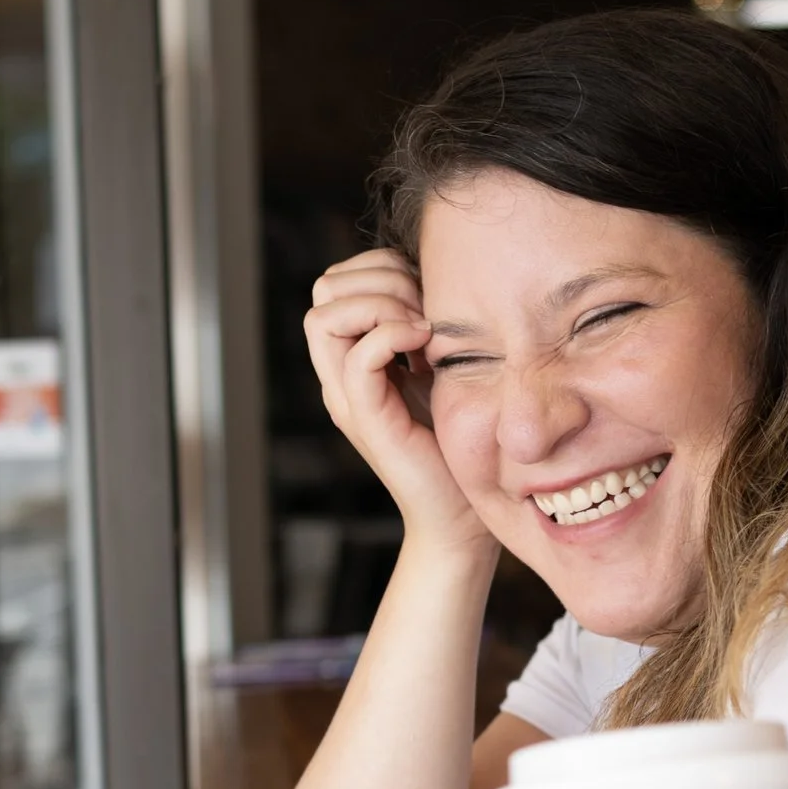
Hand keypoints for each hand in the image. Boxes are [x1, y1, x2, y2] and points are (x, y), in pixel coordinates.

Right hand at [304, 250, 492, 554]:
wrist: (463, 519)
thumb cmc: (462, 445)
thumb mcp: (445, 370)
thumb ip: (429, 330)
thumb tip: (442, 277)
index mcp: (354, 360)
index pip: (336, 283)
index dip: (378, 270)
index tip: (425, 296)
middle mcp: (340, 375)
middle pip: (324, 290)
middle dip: (380, 280)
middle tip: (426, 310)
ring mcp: (348, 397)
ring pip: (324, 316)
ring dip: (381, 305)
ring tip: (424, 330)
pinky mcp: (367, 420)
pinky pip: (359, 357)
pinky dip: (392, 336)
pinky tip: (427, 347)